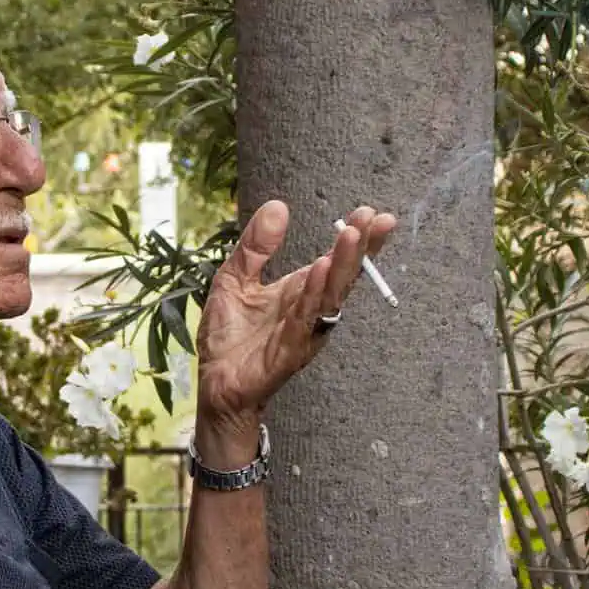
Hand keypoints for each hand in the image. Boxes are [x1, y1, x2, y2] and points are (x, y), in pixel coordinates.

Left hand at [195, 202, 397, 423]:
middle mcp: (310, 310)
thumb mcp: (235, 278)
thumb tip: (278, 206)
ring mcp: (303, 331)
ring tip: (352, 236)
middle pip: (342, 276)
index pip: (336, 261)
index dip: (356, 240)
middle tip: (373, 218)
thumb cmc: (230, 336)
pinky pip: (304, 320)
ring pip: (329, 296)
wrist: (214, 382)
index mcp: (301, 291)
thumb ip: (256, 246)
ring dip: (342, 265)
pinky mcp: (288, 351)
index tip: (371, 212)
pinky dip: (313, 295)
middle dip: (359, 247)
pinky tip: (321, 271)